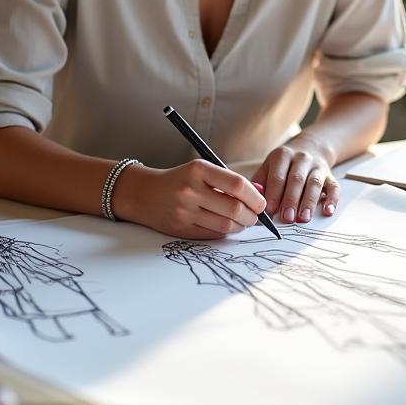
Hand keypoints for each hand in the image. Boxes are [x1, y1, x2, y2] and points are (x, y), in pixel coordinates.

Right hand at [125, 160, 266, 238]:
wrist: (144, 193)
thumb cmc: (179, 180)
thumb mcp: (201, 170)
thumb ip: (227, 181)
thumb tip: (259, 195)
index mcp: (198, 170)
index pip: (237, 184)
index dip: (255, 197)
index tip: (261, 203)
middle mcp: (190, 190)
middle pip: (234, 208)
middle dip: (251, 216)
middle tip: (255, 216)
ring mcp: (185, 211)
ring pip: (226, 225)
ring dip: (240, 226)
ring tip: (242, 221)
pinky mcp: (181, 229)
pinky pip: (212, 235)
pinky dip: (225, 232)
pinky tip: (227, 226)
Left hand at [251, 141, 339, 223]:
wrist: (311, 147)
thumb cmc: (284, 164)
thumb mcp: (269, 165)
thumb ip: (260, 182)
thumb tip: (254, 201)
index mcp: (282, 155)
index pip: (277, 176)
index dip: (273, 194)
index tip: (270, 212)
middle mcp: (301, 158)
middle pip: (296, 180)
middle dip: (291, 200)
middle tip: (287, 218)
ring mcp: (317, 166)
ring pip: (314, 184)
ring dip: (309, 202)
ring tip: (304, 218)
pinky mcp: (330, 175)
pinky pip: (334, 187)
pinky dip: (332, 199)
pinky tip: (328, 211)